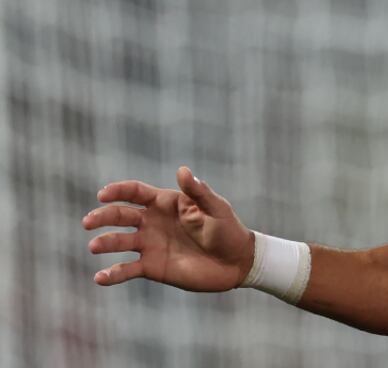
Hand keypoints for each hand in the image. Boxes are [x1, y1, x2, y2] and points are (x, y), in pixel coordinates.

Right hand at [84, 166, 253, 290]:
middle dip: (103, 216)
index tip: (103, 194)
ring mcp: (150, 245)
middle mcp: (152, 222)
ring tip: (95, 246)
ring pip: (119, 241)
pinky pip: (127, 269)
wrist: (236, 262)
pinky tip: (100, 278)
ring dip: (105, 242)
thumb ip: (198, 192)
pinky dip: (112, 274)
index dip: (117, 191)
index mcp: (166, 203)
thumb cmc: (228, 229)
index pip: (135, 193)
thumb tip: (182, 170)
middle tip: (89, 221)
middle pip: (120, 215)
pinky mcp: (152, 267)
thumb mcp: (216, 208)